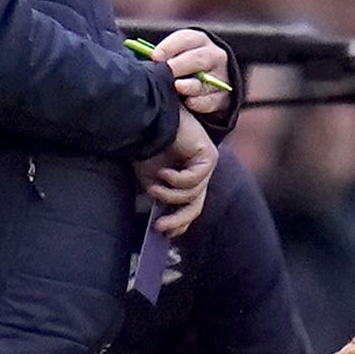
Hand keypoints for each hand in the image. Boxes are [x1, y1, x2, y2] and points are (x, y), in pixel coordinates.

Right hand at [136, 120, 215, 237]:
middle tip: (159, 228)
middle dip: (177, 220)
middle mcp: (201, 171)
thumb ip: (161, 200)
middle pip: (196, 206)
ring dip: (170, 196)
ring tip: (154, 187)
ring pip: (193, 195)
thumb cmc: (146, 146)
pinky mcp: (208, 156)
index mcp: (188, 176)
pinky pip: (194, 181)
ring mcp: (207, 163)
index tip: (162, 233)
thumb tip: (164, 228)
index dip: (179, 223)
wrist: (146, 120)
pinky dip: (176, 181)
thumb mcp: (152, 180)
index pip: (190, 206)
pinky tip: (165, 172)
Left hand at [153, 26, 232, 112]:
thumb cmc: (183, 65)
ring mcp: (221, 76)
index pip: (185, 39)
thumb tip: (147, 61)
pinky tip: (188, 102)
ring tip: (176, 87)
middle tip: (162, 74)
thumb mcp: (176, 54)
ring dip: (189, 85)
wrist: (211, 82)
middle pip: (198, 58)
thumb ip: (163, 56)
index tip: (154, 57)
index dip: (168, 47)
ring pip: (205, 81)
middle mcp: (214, 55)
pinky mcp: (224, 97)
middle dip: (178, 66)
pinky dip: (198, 102)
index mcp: (199, 40)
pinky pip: (210, 100)